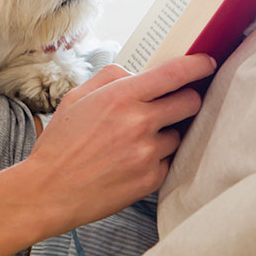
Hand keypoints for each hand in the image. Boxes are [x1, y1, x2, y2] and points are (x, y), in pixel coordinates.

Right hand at [16, 54, 216, 237]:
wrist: (48, 192)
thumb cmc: (61, 144)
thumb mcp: (77, 97)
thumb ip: (111, 77)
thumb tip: (138, 73)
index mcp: (121, 97)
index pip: (175, 74)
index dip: (198, 66)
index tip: (207, 63)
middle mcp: (139, 123)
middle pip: (190, 102)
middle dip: (187, 99)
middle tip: (175, 104)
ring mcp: (147, 153)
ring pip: (178, 135)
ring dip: (166, 134)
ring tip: (135, 142)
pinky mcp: (150, 179)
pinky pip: (168, 161)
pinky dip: (156, 159)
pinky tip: (131, 162)